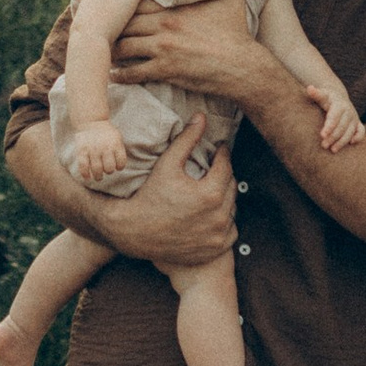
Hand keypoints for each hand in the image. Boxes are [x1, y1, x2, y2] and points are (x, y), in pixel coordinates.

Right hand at [69, 120, 130, 185]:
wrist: (91, 121)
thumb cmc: (106, 133)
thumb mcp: (117, 138)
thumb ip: (119, 151)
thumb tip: (118, 167)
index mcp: (116, 144)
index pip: (121, 163)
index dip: (119, 167)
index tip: (117, 166)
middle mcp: (105, 147)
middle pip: (109, 169)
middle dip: (108, 171)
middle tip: (106, 170)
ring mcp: (93, 149)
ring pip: (97, 170)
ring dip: (98, 176)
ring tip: (98, 177)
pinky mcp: (82, 151)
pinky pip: (83, 166)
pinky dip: (85, 174)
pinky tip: (87, 177)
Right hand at [82, 111, 235, 268]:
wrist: (134, 233)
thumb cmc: (148, 196)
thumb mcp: (167, 165)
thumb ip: (186, 140)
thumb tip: (201, 117)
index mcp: (210, 194)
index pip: (225, 166)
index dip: (221, 154)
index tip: (218, 148)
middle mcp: (219, 217)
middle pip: (231, 187)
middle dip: (223, 175)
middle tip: (215, 167)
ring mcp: (218, 236)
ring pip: (232, 209)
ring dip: (225, 198)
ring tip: (212, 189)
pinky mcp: (216, 249)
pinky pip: (230, 231)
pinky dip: (224, 222)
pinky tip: (212, 214)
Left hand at [113, 0, 275, 106]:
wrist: (242, 66)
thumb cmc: (236, 32)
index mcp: (175, 7)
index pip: (137, 1)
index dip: (123, 4)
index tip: (113, 6)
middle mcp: (164, 26)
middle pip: (125, 23)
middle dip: (113, 27)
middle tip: (101, 30)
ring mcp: (163, 49)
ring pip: (124, 47)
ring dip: (113, 50)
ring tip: (103, 51)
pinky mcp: (164, 71)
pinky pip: (134, 72)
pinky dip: (121, 74)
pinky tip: (113, 74)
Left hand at [315, 87, 364, 151]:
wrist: (338, 97)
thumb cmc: (327, 98)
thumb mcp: (321, 95)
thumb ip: (315, 93)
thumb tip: (309, 88)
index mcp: (339, 105)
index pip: (334, 117)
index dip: (329, 126)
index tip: (322, 135)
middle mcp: (348, 111)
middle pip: (341, 126)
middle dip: (333, 137)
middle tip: (323, 145)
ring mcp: (354, 118)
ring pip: (350, 131)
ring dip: (342, 141)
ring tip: (332, 150)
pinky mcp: (357, 123)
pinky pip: (361, 131)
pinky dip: (358, 137)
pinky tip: (351, 143)